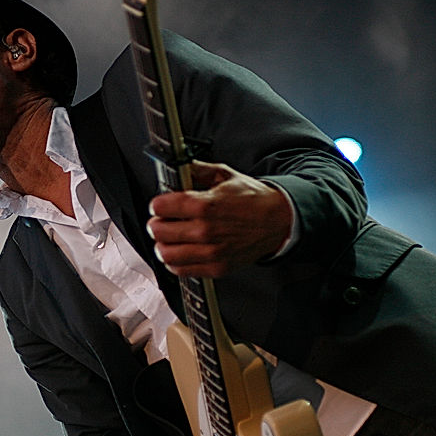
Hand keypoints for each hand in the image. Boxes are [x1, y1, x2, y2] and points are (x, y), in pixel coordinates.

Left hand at [147, 161, 292, 277]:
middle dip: (157, 224)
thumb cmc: (253, 199)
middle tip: (161, 221)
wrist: (278, 221)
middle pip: (159, 231)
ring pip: (166, 254)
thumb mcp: (225, 175)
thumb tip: (178, 165)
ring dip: (162, 245)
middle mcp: (205, 230)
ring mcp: (211, 252)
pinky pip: (181, 270)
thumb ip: (197, 169)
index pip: (160, 207)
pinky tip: (180, 252)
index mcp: (205, 205)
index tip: (160, 205)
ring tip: (168, 238)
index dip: (157, 204)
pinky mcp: (216, 268)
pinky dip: (175, 262)